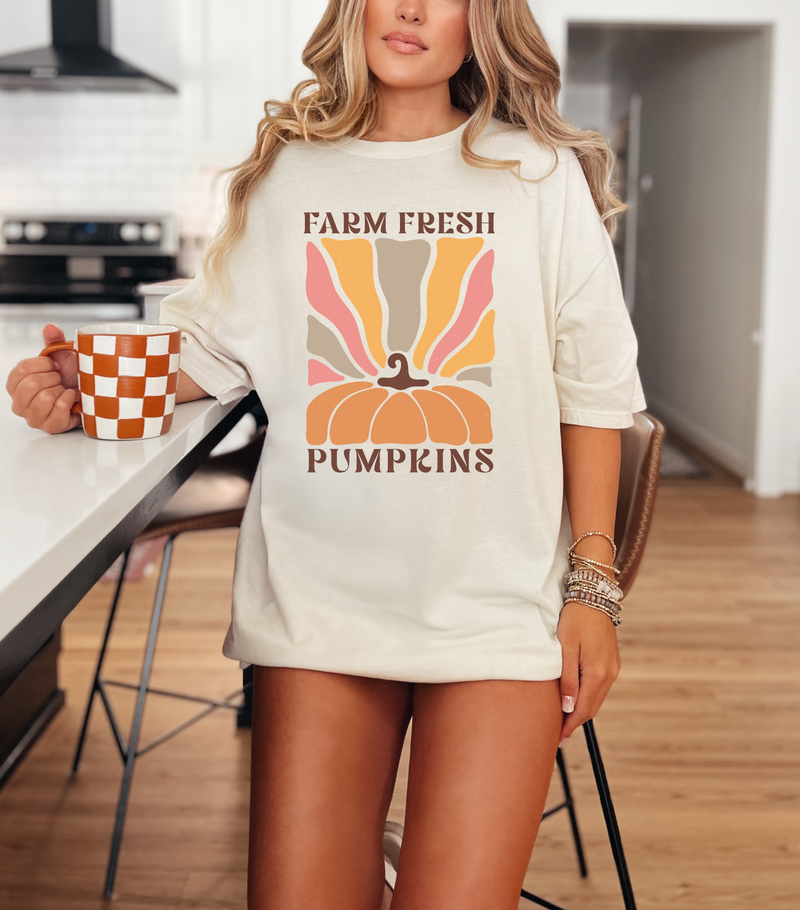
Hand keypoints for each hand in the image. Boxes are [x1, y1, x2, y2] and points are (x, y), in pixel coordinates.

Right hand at [5, 323, 80, 433]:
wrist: (89, 395)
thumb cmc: (70, 377)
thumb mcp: (60, 355)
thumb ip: (53, 340)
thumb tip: (50, 327)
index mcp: (16, 384)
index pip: (21, 369)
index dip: (42, 364)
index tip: (54, 365)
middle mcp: (19, 403)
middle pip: (31, 384)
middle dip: (52, 378)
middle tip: (61, 379)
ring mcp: (34, 417)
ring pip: (44, 399)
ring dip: (60, 391)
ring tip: (64, 390)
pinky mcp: (50, 427)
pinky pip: (59, 410)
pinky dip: (70, 400)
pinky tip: (72, 398)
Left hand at [557, 601, 620, 745]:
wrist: (594, 595)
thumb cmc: (575, 618)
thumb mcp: (565, 648)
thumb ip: (567, 679)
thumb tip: (567, 707)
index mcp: (597, 673)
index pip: (583, 709)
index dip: (570, 725)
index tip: (558, 738)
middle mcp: (609, 674)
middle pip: (591, 707)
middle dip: (575, 722)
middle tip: (558, 734)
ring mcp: (613, 668)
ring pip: (596, 698)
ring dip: (581, 709)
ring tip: (563, 719)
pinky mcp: (612, 662)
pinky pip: (599, 686)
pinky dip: (588, 696)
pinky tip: (575, 697)